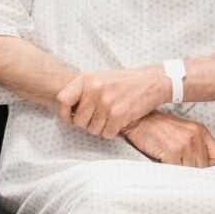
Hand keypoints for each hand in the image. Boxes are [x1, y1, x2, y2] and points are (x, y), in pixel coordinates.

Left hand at [56, 64, 172, 138]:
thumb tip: (67, 112)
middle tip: (99, 117)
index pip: (62, 100)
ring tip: (111, 117)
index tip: (70, 118)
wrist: (152, 82)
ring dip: (101, 128)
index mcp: (86, 79)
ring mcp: (107, 103)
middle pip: (78, 121)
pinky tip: (120, 121)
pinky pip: (107, 134)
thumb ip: (83, 92)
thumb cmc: (124, 82)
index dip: (63, 114)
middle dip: (87, 124)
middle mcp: (94, 90)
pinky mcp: (119, 115)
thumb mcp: (100, 79)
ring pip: (92, 130)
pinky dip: (112, 132)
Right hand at [122, 111, 214, 167]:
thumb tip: (202, 168)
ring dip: (181, 172)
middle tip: (179, 166)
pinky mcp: (172, 152)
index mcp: (200, 130)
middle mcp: (195, 136)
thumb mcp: (183, 131)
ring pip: (192, 171)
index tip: (196, 164)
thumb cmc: (158, 128)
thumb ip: (195, 144)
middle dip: (192, 170)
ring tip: (170, 164)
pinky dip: (172, 172)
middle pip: (204, 166)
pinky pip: (178, 172)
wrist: (137, 121)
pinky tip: (164, 163)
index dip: (209, 164)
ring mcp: (184, 144)